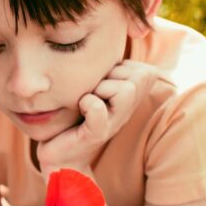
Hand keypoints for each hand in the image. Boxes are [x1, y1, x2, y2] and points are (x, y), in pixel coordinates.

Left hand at [36, 60, 157, 174]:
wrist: (58, 156)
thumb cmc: (72, 118)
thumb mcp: (93, 89)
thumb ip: (107, 71)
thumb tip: (119, 49)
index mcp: (128, 100)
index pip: (147, 71)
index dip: (125, 67)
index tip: (105, 79)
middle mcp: (126, 111)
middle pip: (141, 76)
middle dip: (115, 74)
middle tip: (95, 87)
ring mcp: (114, 123)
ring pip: (126, 89)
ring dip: (103, 87)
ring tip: (88, 97)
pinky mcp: (96, 134)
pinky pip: (99, 109)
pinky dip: (88, 103)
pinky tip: (80, 108)